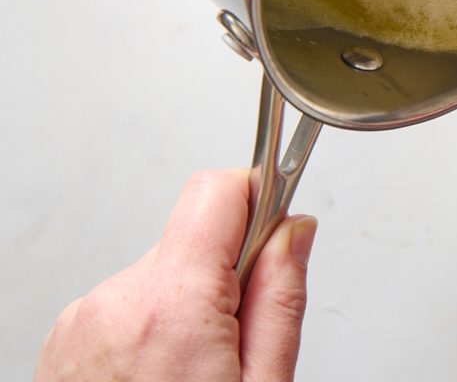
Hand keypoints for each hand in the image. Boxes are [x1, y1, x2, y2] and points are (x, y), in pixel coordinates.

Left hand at [35, 169, 316, 381]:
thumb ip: (281, 299)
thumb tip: (295, 232)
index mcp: (171, 307)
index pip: (216, 190)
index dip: (259, 202)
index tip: (276, 235)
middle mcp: (115, 302)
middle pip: (193, 238)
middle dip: (227, 275)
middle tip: (240, 342)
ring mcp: (81, 321)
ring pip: (162, 274)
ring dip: (187, 307)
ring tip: (195, 374)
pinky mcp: (64, 340)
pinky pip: (127, 305)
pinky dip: (152, 330)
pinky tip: (162, 379)